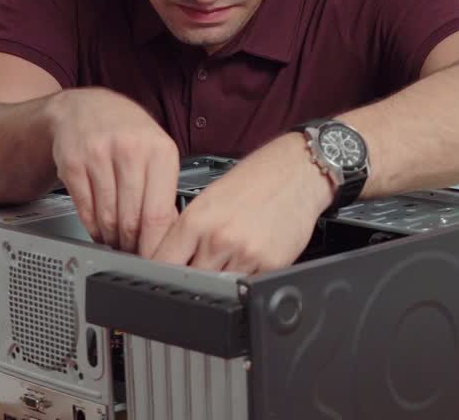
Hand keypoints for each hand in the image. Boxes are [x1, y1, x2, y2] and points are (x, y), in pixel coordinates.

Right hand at [45, 87, 179, 255]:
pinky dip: (93, 227)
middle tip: (137, 254)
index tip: (158, 260)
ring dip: (113, 238)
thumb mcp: (157, 150)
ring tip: (120, 243)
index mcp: (160, 150)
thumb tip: (170, 232)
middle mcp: (130, 150)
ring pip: (107, 217)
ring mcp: (98, 156)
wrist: (85, 107)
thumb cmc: (128, 132)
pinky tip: (101, 230)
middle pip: (133, 219)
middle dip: (134, 245)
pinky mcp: (72, 164)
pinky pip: (85, 209)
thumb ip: (165, 187)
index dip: (156, 244)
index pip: (159, 212)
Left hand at [151, 133, 333, 273]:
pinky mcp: (271, 265)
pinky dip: (247, 279)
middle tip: (202, 269)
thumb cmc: (257, 179)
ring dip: (221, 281)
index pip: (163, 263)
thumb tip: (169, 260)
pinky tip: (253, 257)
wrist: (299, 171)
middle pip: (190, 281)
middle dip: (192, 279)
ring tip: (233, 258)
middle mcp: (220, 238)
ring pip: (220, 288)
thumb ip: (189, 231)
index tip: (161, 279)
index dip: (159, 273)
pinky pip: (250, 285)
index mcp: (197, 219)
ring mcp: (246, 254)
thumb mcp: (210, 197)